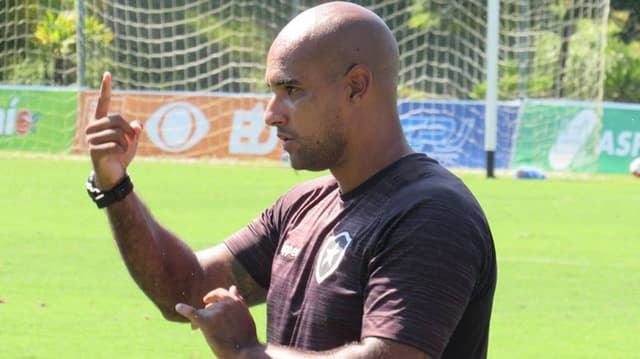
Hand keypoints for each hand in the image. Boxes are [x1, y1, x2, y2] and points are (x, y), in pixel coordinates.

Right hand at [85, 72, 142, 188]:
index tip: (107, 74)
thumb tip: (136, 126)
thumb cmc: (121, 154)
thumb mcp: (131, 140)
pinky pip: (116, 145)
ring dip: (126, 143)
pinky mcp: (94, 150)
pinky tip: (117, 155)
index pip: (103, 102)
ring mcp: (91, 138)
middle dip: (128, 131)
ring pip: (118, 133)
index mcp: (101, 121)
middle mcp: (93, 127)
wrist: (113, 173)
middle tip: (129, 141)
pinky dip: (122, 150)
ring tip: (121, 150)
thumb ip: (134, 129)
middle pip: (117, 119)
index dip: (106, 88)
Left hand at [176, 286, 259, 358]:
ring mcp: (216, 312)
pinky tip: (179, 307)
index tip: (206, 300)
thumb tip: (233, 287)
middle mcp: (226, 303)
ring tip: (197, 329)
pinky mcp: (206, 321)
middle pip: (210, 305)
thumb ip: (238, 301)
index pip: (221, 293)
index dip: (213, 298)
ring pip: (204, 312)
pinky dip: (184, 309)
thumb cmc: (246, 336)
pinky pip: (192, 313)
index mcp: (236, 301)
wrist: (245, 351)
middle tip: (204, 323)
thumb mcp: (245, 314)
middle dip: (207, 313)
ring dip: (201, 320)